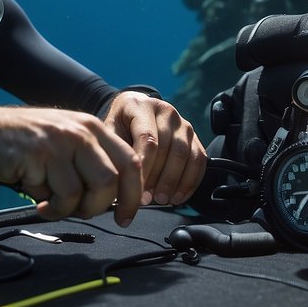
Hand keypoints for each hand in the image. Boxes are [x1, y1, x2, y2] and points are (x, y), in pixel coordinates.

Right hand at [0, 104, 144, 225]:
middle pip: (111, 181)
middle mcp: (82, 131)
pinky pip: (57, 196)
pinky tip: (38, 200)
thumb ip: (92, 166)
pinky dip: (50, 208)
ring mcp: (61, 142)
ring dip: (68, 210)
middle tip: (80, 212)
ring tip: (51, 204)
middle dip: (98, 207)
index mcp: (94, 128)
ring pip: (83, 193)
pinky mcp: (40, 155)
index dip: (134, 194)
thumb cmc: (30, 145)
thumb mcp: (67, 145)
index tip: (126, 216)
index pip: (130, 161)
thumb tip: (116, 202)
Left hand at [103, 91, 206, 207]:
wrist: (133, 113)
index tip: (135, 188)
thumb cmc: (119, 126)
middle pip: (167, 148)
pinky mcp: (194, 136)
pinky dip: (190, 181)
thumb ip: (114, 152)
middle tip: (146, 199)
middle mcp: (166, 111)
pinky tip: (178, 196)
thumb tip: (117, 183)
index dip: (143, 166)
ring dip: (174, 182)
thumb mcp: (109, 132)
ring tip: (161, 200)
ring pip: (185, 155)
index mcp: (141, 106)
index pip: (147, 138)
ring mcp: (183, 123)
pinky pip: (198, 159)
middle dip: (157, 178)